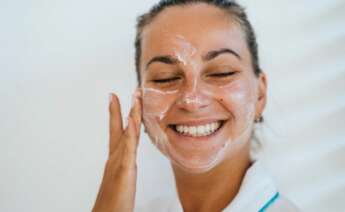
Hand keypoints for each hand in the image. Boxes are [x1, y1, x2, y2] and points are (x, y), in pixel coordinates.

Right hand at [92, 91, 140, 211]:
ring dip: (132, 114)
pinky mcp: (124, 170)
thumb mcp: (120, 181)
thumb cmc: (113, 202)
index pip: (119, 132)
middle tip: (134, 91)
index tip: (116, 98)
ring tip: (136, 98)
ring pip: (127, 133)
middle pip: (123, 127)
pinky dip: (131, 133)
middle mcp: (116, 157)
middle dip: (128, 108)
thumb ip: (123, 169)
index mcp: (117, 159)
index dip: (118, 114)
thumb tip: (127, 162)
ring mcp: (119, 162)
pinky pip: (129, 148)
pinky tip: (133, 121)